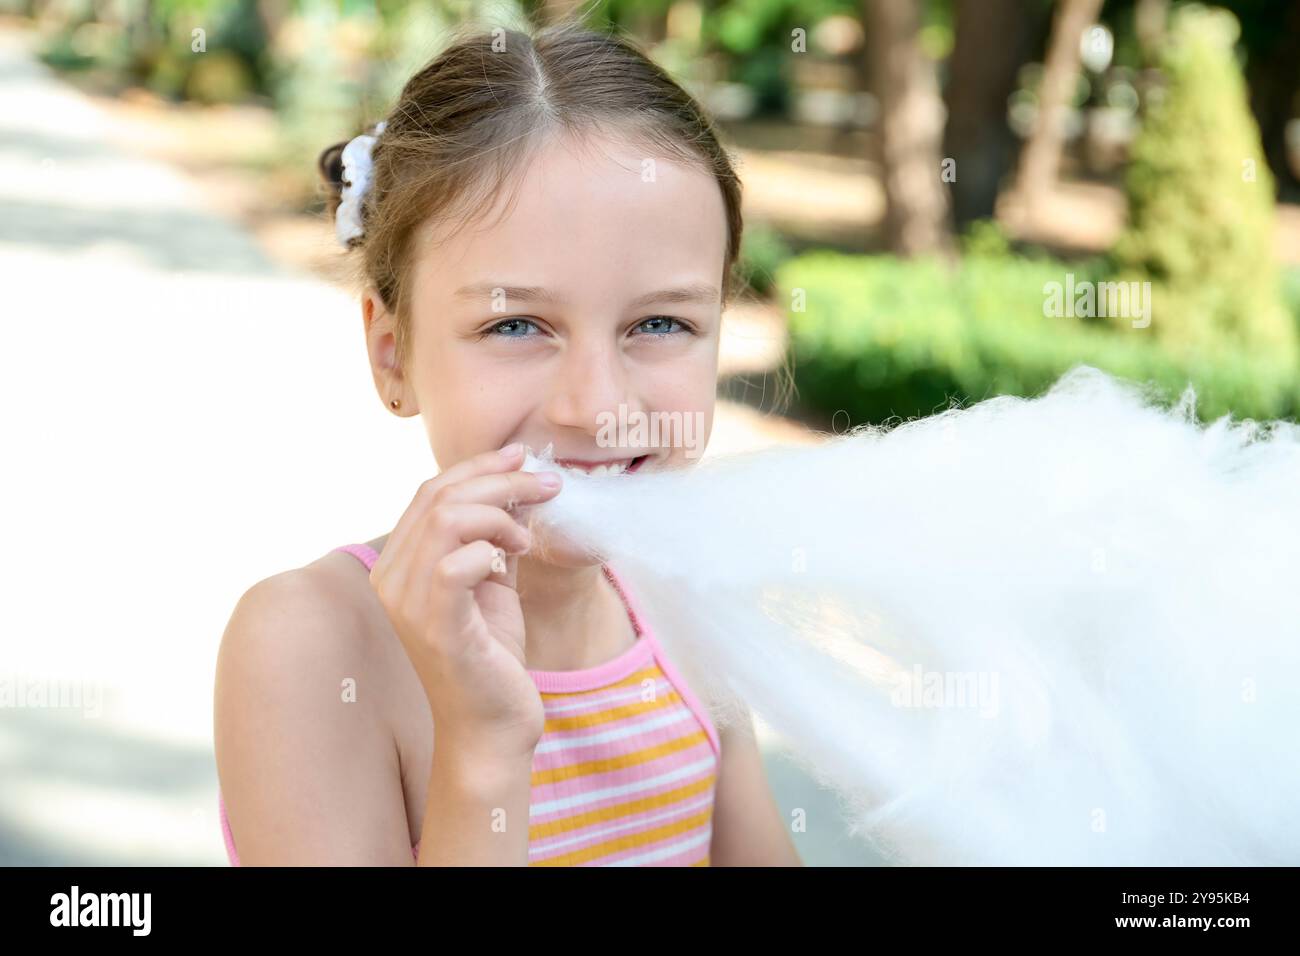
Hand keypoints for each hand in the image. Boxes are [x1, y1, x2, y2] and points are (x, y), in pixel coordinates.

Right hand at [369, 444, 562, 758]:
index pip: (428, 492)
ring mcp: (408, 605)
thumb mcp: (492, 581)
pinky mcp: (436, 628)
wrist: (494, 724)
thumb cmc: (492, 655)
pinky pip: (454, 565)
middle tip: (547, 484)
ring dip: (499, 513)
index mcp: (398, 564)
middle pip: (438, 497)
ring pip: (445, 520)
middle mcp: (391, 580)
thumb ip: (493, 536)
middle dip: (499, 479)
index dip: (477, 466)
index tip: (522, 457)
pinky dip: (489, 549)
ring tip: (527, 537)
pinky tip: (511, 561)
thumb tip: (515, 485)